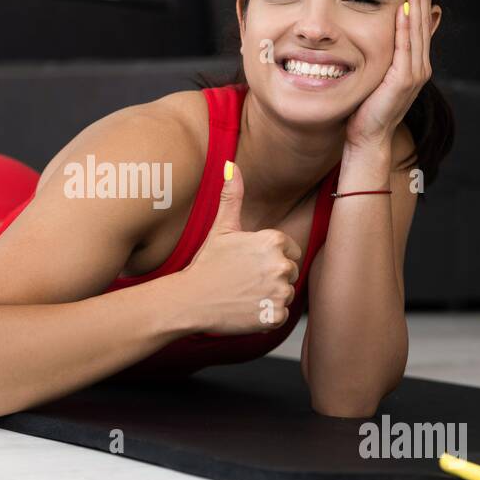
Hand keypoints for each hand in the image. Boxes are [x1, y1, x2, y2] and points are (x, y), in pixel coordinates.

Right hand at [177, 162, 301, 334]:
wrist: (189, 300)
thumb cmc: (206, 264)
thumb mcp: (221, 228)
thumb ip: (232, 195)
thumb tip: (231, 164)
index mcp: (273, 241)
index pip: (289, 251)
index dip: (268, 258)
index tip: (248, 264)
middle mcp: (281, 265)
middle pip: (290, 273)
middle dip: (271, 278)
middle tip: (243, 280)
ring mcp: (279, 292)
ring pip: (286, 294)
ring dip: (269, 297)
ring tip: (244, 294)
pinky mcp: (275, 316)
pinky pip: (280, 315)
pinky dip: (265, 316)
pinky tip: (246, 309)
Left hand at [345, 0, 434, 151]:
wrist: (368, 137)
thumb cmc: (367, 109)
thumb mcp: (377, 75)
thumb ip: (383, 56)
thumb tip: (377, 38)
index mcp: (414, 64)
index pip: (418, 24)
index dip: (420, 0)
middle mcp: (419, 66)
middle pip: (423, 22)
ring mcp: (414, 73)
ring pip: (417, 30)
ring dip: (417, 3)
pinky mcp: (404, 81)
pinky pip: (405, 48)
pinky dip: (405, 27)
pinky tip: (403, 8)